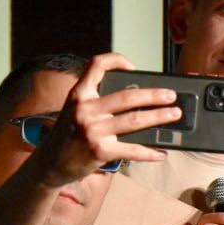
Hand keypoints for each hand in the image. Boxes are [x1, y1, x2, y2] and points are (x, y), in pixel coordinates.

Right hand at [27, 53, 178, 187]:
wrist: (48, 164)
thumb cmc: (66, 135)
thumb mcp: (74, 110)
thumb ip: (96, 102)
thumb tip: (136, 99)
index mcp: (78, 95)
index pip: (96, 65)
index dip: (116, 60)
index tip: (134, 67)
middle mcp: (86, 110)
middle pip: (127, 96)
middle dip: (154, 95)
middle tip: (171, 95)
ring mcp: (93, 131)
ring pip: (134, 120)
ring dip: (159, 117)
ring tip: (174, 114)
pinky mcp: (101, 151)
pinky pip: (132, 150)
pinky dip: (150, 152)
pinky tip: (161, 152)